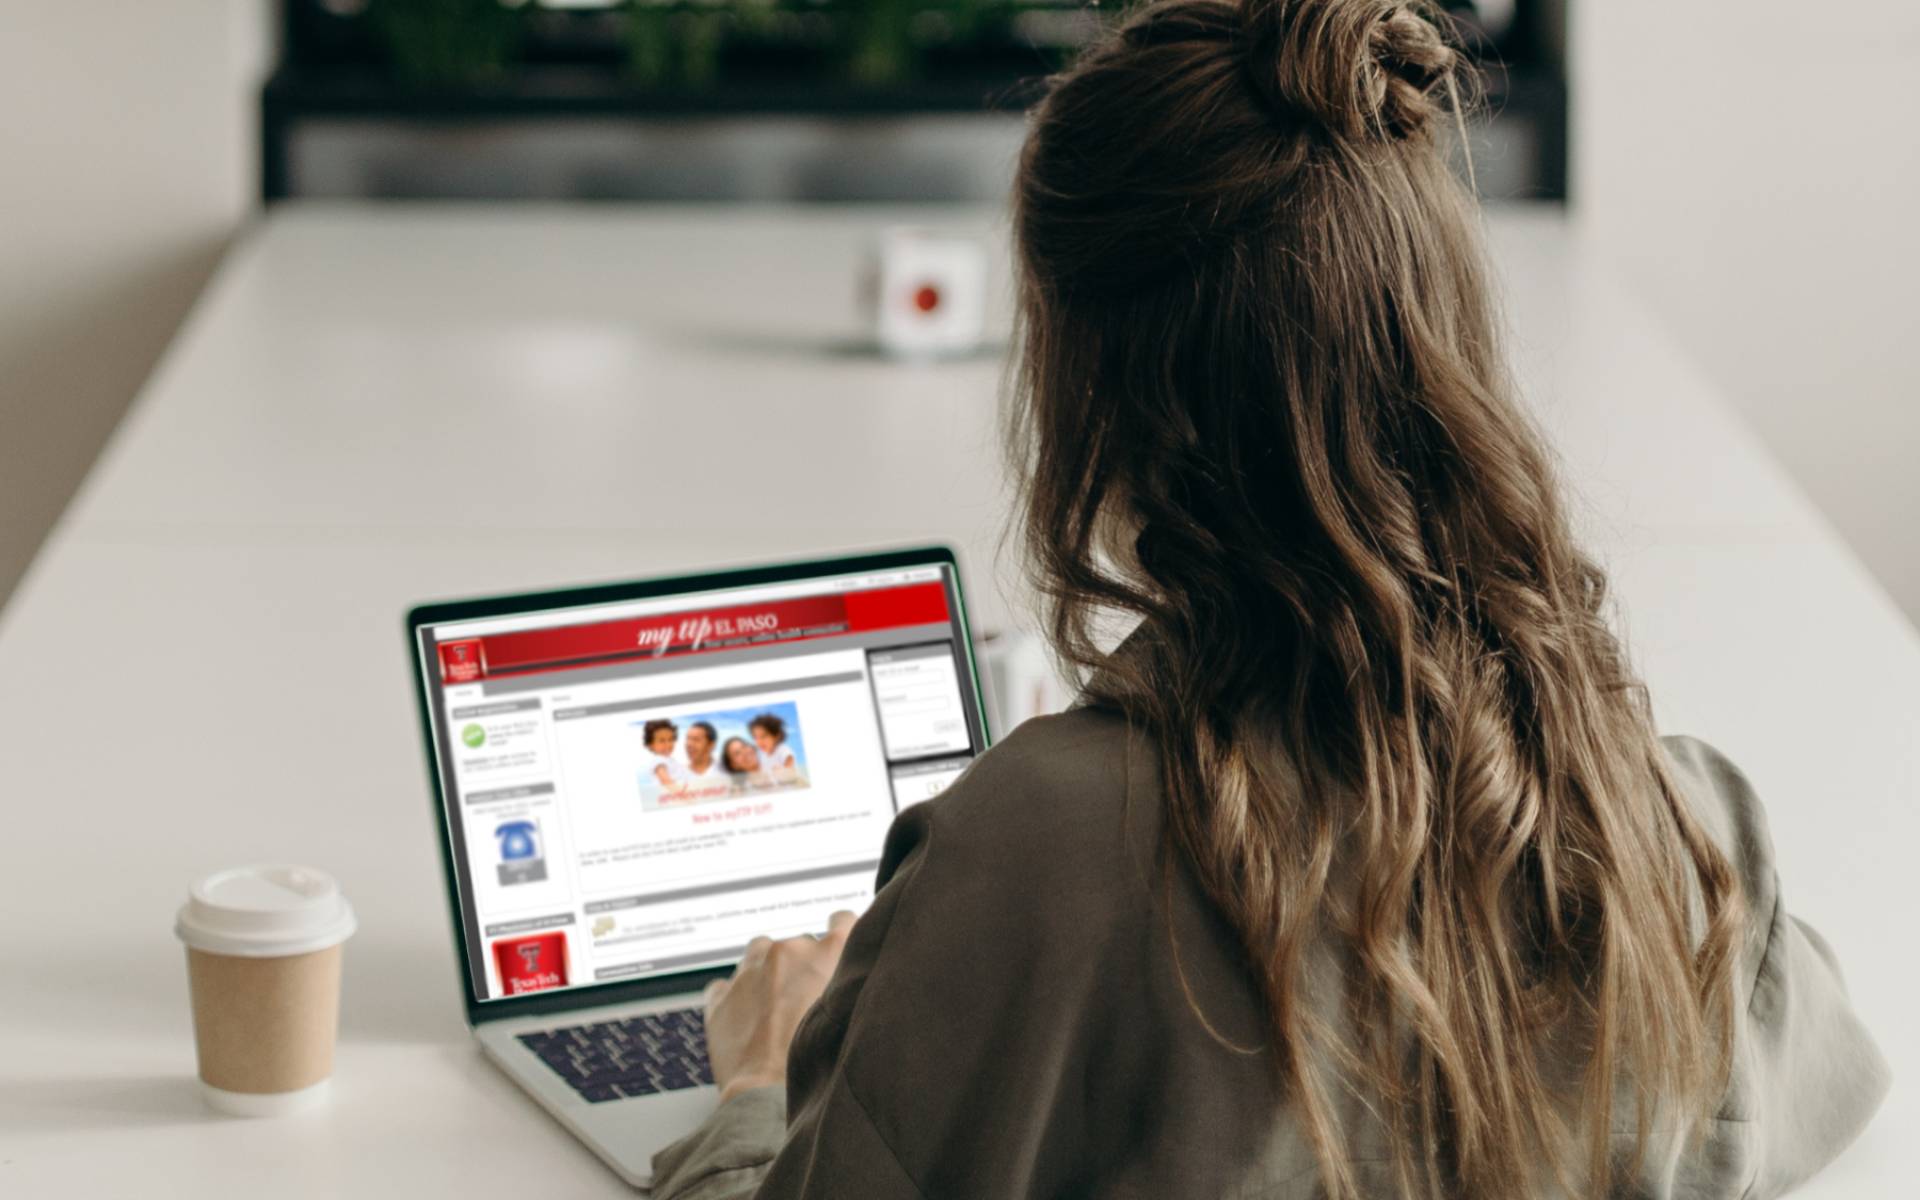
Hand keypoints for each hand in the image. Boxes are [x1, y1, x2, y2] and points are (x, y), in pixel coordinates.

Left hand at [703, 910, 856, 1102]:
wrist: (771, 1095)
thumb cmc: (818, 1064)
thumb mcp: (852, 1014)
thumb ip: (851, 985)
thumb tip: (851, 979)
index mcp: (826, 952)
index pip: (842, 920)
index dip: (840, 935)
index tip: (837, 948)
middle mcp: (788, 951)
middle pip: (799, 946)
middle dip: (802, 968)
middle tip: (806, 1004)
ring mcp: (750, 970)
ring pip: (761, 954)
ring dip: (767, 973)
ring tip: (774, 1012)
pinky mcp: (721, 996)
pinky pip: (727, 985)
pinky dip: (736, 998)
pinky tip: (748, 1023)